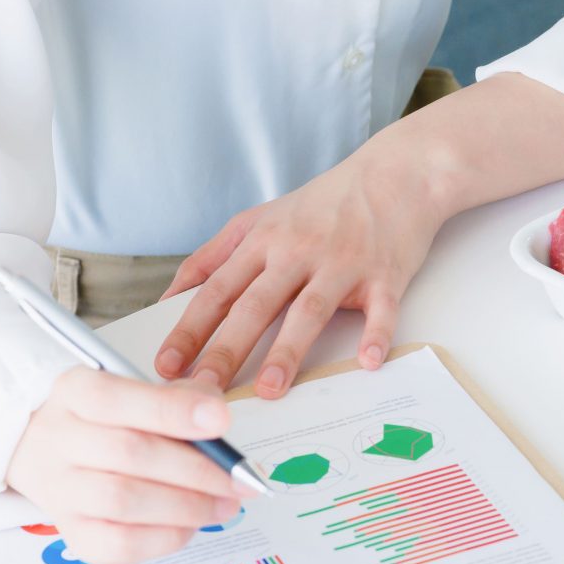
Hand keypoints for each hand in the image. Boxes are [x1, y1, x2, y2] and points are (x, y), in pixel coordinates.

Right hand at [6, 370, 248, 563]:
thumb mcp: (136, 392)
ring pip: (123, 501)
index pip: (115, 398)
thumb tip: (216, 419)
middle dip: (196, 469)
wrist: (47, 453)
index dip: (172, 411)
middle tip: (239, 480)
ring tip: (225, 505)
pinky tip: (191, 525)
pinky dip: (164, 536)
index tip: (222, 421)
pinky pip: (119, 543)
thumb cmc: (108, 421)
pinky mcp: (71, 533)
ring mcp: (59, 490)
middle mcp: (58, 439)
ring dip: (186, 506)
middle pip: (128, 453)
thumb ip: (177, 399)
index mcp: (74, 392)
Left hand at [155, 132, 443, 397]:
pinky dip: (375, 334)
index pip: (217, 292)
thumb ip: (214, 256)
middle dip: (226, 351)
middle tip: (203, 391)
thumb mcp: (260, 218)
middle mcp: (298, 253)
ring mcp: (342, 264)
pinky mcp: (385, 274)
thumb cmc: (325, 204)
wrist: (396, 173)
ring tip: (269, 390)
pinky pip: (380, 309)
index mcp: (264, 242)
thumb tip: (170, 297)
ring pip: (309, 311)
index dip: (190, 330)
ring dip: (288, 351)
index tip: (167, 366)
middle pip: (255, 306)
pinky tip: (367, 361)